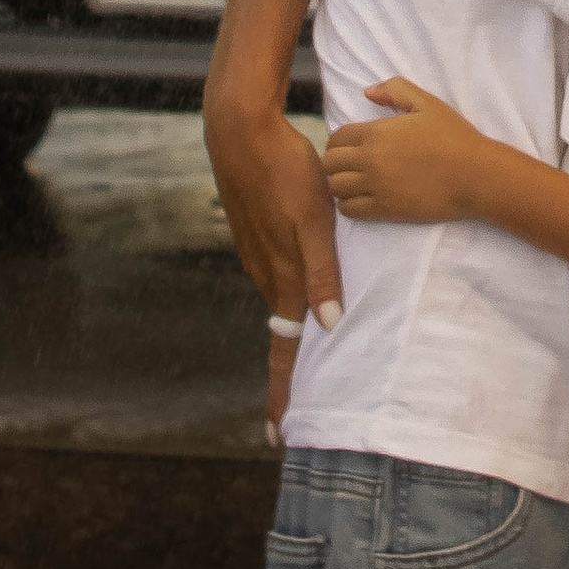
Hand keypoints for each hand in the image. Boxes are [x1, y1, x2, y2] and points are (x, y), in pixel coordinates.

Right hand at [205, 96, 343, 436]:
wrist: (239, 131)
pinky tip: (297, 289)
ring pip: (278, 300)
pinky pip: (274, 273)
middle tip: (290, 412)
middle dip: (286, 372)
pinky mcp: (254, 232)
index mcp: (283, 276)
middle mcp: (266, 272)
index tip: (276, 437)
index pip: (283, 348)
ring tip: (299, 358)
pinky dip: (286, 292)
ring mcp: (257, 252)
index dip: (281, 391)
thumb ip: (322, 270)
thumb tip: (328, 325)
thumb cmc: (285, 171)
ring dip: (288, 331)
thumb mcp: (314, 218)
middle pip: (281, 332)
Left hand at [323, 77, 483, 225]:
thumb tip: (367, 92)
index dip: (338, 141)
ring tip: (353, 182)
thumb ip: (394, 90)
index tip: (349, 145)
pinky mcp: (383, 210)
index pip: (336, 138)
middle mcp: (369, 160)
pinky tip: (361, 199)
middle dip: (334, 162)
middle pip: (329, 164)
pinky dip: (347, 205)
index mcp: (376, 132)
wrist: (472, 175)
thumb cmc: (452, 136)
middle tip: (349, 164)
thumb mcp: (426, 102)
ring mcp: (375, 187)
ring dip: (338, 184)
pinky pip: (348, 210)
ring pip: (334, 188)